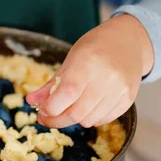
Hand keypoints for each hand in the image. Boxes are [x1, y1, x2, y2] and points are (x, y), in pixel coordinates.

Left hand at [26, 14, 153, 127]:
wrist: (128, 40)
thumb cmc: (96, 47)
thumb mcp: (70, 59)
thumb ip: (51, 84)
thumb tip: (31, 102)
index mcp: (87, 63)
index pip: (66, 94)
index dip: (50, 108)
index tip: (42, 111)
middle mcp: (106, 78)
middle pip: (76, 113)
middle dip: (57, 120)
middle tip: (48, 117)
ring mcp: (120, 90)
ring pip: (89, 120)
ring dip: (74, 119)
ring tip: (69, 108)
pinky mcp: (128, 99)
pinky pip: (104, 120)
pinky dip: (91, 118)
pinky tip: (87, 106)